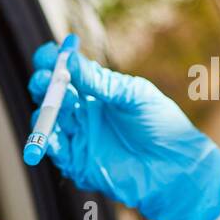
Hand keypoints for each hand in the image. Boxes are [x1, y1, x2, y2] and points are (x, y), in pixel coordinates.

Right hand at [28, 41, 219, 219]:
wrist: (176, 165)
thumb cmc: (161, 125)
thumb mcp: (135, 96)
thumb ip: (102, 82)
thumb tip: (72, 61)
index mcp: (96, 90)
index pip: (65, 71)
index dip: (53, 61)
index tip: (50, 54)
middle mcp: (82, 112)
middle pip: (50, 93)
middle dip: (43, 83)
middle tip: (46, 78)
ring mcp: (79, 137)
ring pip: (47, 120)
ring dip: (44, 110)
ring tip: (54, 102)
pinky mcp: (78, 163)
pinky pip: (55, 151)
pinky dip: (46, 141)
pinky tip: (50, 132)